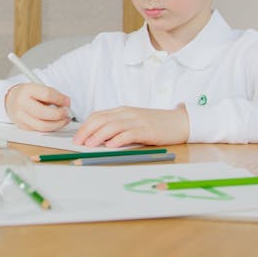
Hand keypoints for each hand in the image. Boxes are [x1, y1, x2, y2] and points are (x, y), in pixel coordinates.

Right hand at [5, 83, 71, 131]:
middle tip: (67, 113)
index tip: (67, 102)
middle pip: (44, 113)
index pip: (47, 95)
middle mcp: (22, 104)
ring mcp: (21, 117)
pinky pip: (40, 131)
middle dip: (59, 114)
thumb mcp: (38, 88)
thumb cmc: (28, 94)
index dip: (60, 99)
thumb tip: (66, 104)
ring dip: (57, 124)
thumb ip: (52, 95)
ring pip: (43, 126)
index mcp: (27, 90)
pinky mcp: (23, 127)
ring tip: (64, 120)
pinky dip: (51, 128)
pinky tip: (55, 123)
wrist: (11, 100)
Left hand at [72, 105, 189, 147]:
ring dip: (98, 136)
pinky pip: (129, 134)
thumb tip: (98, 138)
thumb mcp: (134, 121)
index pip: (98, 115)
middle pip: (101, 119)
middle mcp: (127, 113)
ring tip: (89, 145)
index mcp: (122, 111)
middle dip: (87, 131)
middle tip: (77, 142)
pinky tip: (110, 146)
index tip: (77, 137)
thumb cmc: (156, 124)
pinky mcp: (148, 130)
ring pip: (112, 126)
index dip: (85, 126)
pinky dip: (118, 139)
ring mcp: (138, 121)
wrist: (181, 121)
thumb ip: (118, 126)